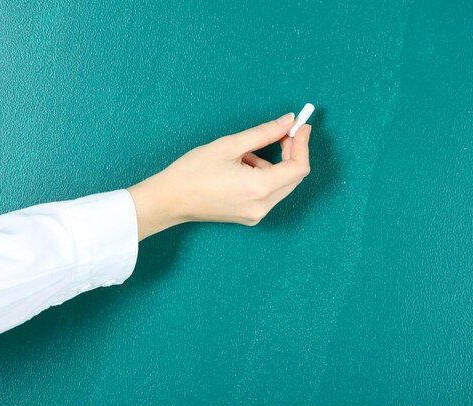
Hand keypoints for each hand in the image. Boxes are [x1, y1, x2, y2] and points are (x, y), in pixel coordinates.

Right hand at [127, 112, 311, 240]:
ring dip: (273, 165)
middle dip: (290, 153)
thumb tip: (288, 121)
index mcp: (259, 188)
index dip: (302, 144)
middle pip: (293, 178)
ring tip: (243, 155)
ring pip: (281, 185)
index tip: (300, 127)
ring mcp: (256, 215)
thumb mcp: (230, 145)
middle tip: (280, 133)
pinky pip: (267, 194)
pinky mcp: (249, 217)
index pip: (298, 168)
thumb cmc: (194, 171)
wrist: (170, 199)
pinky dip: (263, 177)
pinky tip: (240, 169)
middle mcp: (262, 206)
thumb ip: (264, 133)